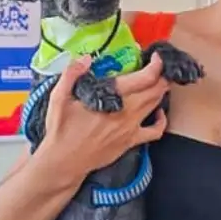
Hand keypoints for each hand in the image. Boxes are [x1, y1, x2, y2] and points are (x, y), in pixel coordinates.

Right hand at [38, 53, 169, 175]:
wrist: (64, 162)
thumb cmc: (61, 131)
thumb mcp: (58, 98)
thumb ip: (71, 74)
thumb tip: (86, 59)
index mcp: (112, 98)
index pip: (145, 78)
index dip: (156, 65)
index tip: (155, 57)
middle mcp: (127, 112)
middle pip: (156, 90)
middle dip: (162, 76)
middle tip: (159, 67)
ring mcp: (131, 128)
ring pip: (156, 105)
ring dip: (161, 91)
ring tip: (159, 82)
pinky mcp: (131, 141)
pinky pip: (155, 132)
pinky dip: (161, 121)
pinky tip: (158, 112)